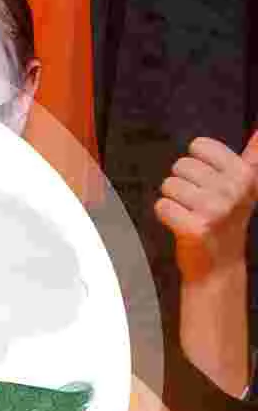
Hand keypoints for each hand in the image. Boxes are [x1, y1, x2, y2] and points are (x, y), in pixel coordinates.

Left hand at [156, 132, 257, 279]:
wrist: (220, 265)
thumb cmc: (226, 222)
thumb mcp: (245, 187)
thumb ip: (253, 157)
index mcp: (244, 176)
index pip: (200, 145)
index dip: (198, 164)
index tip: (210, 182)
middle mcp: (233, 191)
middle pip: (181, 165)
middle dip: (185, 183)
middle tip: (200, 203)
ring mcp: (215, 210)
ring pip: (169, 184)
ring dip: (175, 200)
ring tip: (192, 214)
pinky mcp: (195, 227)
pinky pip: (161, 206)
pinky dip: (166, 215)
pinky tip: (183, 225)